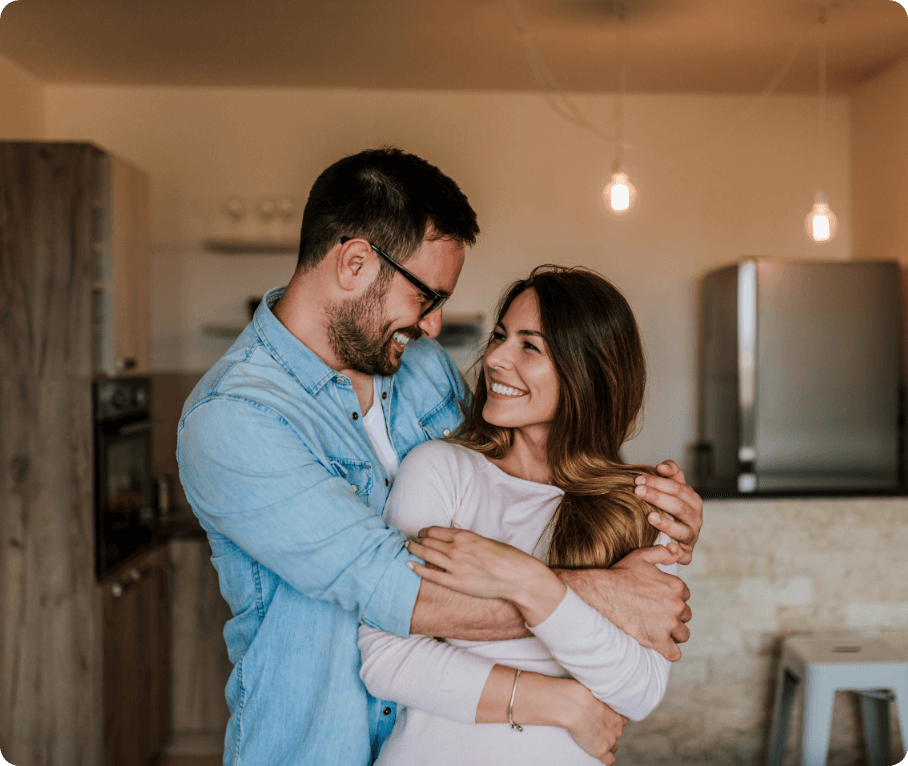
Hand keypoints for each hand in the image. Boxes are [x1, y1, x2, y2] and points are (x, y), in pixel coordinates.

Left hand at [409, 527, 565, 625]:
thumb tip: (456, 543)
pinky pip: (430, 574)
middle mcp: (457, 548)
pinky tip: (409, 565)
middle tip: (409, 541)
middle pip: (428, 541)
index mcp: (465, 535)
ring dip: (414, 550)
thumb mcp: (485, 541)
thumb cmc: (506, 557)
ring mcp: (455, 565)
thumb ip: (468, 541)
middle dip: (416, 540)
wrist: (517, 576)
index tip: (421, 533)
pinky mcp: (455, 582)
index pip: (435, 530)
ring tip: (407, 549)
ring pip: (426, 554)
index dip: (424, 531)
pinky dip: (417, 568)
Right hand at [559, 545, 690, 661]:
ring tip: (661, 630)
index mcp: (676, 586)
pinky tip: (662, 647)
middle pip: (685, 615)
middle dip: (675, 615)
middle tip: (659, 615)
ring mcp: (668, 625)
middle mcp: (676, 606)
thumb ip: (661, 552)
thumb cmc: (620, 574)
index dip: (673, 597)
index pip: (685, 596)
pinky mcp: (658, 641)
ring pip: (683, 634)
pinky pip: (674, 653)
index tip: (661, 600)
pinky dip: (670, 652)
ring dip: (675, 633)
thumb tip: (674, 552)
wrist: (603, 593)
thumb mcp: (640, 556)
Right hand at [565, 687, 626, 764]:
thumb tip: (594, 697)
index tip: (602, 718)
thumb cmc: (580, 695)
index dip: (611, 721)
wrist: (574, 706)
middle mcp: (617, 729)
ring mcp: (610, 741)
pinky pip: (609, 761)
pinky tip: (597, 753)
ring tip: (592, 738)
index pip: (621, 721)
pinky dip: (605, 758)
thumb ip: (600, 700)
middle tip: (594, 726)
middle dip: (608, 731)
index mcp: (618, 714)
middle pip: (616, 733)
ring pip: (613, 746)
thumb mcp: (595, 692)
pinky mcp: (601, 751)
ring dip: (605, 744)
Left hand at [635, 460, 702, 564]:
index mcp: (693, 500)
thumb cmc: (672, 507)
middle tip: (637, 491)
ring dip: (666, 524)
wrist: (678, 535)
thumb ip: (671, 473)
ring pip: (682, 530)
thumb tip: (661, 466)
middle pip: (678, 506)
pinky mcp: (687, 552)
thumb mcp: (674, 488)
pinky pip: (684, 555)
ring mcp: (692, 535)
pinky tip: (668, 547)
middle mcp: (696, 517)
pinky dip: (677, 552)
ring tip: (649, 517)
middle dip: (657, 497)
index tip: (639, 479)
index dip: (658, 482)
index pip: (677, 487)